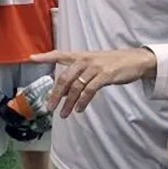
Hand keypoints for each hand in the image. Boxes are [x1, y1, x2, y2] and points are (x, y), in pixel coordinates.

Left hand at [29, 48, 156, 117]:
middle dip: (55, 94)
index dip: (45, 56)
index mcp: (81, 56)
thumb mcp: (96, 62)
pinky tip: (79, 109)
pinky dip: (82, 101)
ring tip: (65, 114)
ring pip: (76, 87)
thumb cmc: (114, 62)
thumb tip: (68, 86)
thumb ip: (81, 71)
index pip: (60, 54)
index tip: (31, 58)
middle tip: (50, 107)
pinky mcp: (105, 75)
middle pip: (65, 77)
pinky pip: (89, 90)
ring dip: (68, 102)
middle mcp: (86, 60)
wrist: (136, 60)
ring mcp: (95, 67)